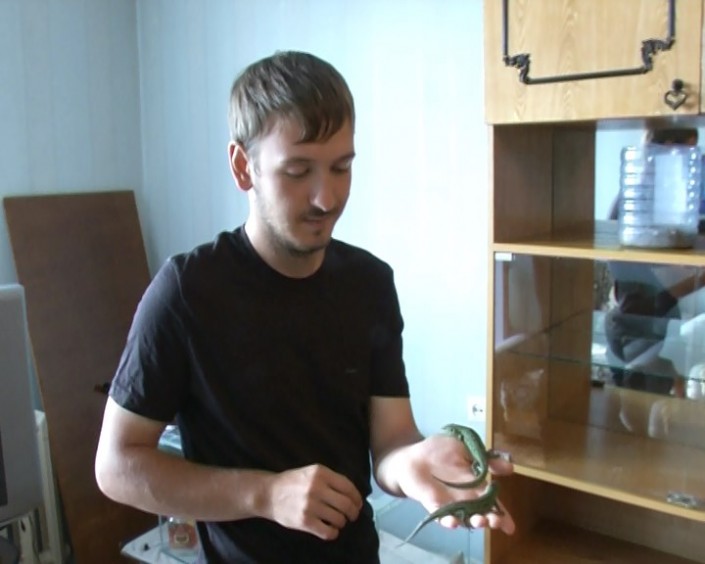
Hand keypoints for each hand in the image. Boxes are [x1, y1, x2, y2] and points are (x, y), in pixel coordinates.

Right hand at [263, 464, 362, 539]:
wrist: (268, 494)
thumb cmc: (293, 482)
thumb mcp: (311, 472)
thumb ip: (330, 479)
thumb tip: (353, 494)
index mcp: (320, 473)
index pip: (348, 487)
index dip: (357, 497)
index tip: (358, 504)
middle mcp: (316, 488)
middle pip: (346, 504)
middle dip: (353, 512)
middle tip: (352, 516)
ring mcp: (310, 506)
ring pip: (339, 519)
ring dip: (342, 522)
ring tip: (338, 521)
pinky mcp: (304, 522)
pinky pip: (328, 532)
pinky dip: (333, 533)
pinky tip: (330, 529)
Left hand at [392, 434, 514, 533]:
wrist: (412, 453)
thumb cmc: (439, 450)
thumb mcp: (466, 448)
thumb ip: (486, 458)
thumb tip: (510, 466)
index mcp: (476, 485)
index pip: (493, 502)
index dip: (502, 514)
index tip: (511, 527)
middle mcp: (465, 498)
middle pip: (482, 514)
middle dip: (490, 520)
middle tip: (495, 520)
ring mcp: (449, 503)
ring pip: (465, 519)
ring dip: (472, 522)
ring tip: (479, 521)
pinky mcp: (432, 505)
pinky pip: (441, 517)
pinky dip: (448, 521)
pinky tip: (453, 521)